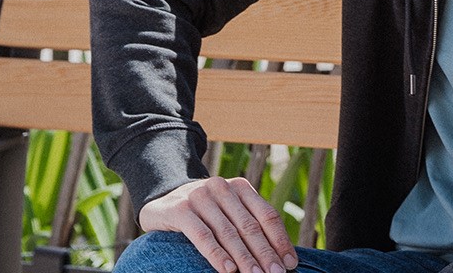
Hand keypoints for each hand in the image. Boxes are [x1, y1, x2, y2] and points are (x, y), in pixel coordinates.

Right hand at [138, 177, 296, 272]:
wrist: (161, 200)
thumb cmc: (202, 212)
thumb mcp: (226, 210)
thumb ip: (247, 223)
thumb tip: (277, 254)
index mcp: (240, 187)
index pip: (267, 215)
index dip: (280, 240)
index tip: (291, 262)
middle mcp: (222, 188)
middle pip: (250, 225)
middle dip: (265, 252)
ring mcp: (200, 197)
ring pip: (228, 232)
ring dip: (244, 257)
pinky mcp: (180, 210)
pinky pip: (202, 235)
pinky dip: (216, 254)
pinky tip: (228, 269)